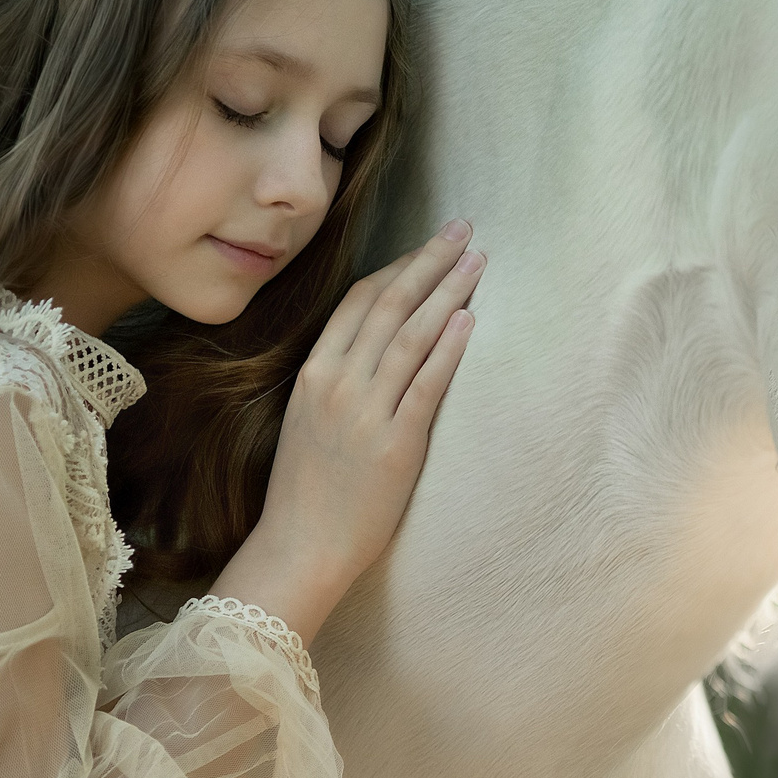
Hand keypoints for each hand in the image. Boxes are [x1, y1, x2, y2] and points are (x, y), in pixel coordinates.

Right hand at [209, 220, 484, 641]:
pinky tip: (470, 318)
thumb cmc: (305, 489)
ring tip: (477, 261)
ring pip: (412, 335)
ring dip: (448, 292)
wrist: (300, 546)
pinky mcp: (395, 445)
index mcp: (313, 373)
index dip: (398, 267)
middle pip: (389, 305)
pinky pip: (426, 385)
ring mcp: (366, 413)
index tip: (427, 246)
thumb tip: (373, 343)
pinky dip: (449, 347)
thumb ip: (335, 378)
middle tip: (462, 231)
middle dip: (429, 261)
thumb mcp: (306, 418)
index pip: (358, 301)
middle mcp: (338, 384)